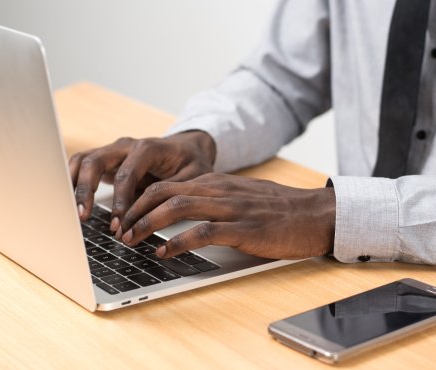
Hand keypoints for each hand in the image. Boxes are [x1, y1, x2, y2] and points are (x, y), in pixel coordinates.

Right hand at [68, 131, 215, 225]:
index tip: (117, 225)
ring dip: (74, 185)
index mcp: (148, 148)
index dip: (119, 201)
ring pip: (82, 160)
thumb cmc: (191, 163)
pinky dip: (72, 181)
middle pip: (95, 161)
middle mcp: (126, 146)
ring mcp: (112, 150)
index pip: (126, 174)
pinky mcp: (105, 159)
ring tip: (71, 212)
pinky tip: (68, 202)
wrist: (187, 148)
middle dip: (86, 190)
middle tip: (82, 216)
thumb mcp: (193, 178)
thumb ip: (173, 193)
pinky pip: (81, 165)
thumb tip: (156, 217)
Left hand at [117, 173, 335, 259]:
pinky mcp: (244, 229)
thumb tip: (182, 208)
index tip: (124, 218)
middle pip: (163, 192)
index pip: (165, 184)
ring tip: (132, 240)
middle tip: (120, 230)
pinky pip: (203, 232)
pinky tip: (164, 252)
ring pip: (177, 207)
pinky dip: (178, 241)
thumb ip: (212, 198)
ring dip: (148, 224)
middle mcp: (218, 190)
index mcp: (215, 182)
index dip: (139, 201)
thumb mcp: (240, 195)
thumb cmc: (278, 209)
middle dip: (135, 211)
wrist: (315, 213)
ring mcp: (231, 208)